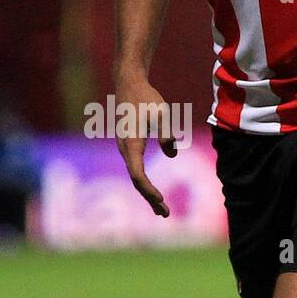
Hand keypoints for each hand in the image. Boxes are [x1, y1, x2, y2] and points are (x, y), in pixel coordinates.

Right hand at [113, 76, 177, 216]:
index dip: (149, 190)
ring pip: (135, 176)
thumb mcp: (162, 114)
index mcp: (131, 144)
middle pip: (136, 180)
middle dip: (150, 198)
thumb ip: (167, 134)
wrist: (128, 83)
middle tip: (165, 214)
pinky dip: (144, 183)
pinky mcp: (128, 146)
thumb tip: (171, 153)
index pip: (137, 174)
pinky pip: (135, 169)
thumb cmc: (146, 97)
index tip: (161, 199)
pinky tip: (153, 192)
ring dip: (147, 193)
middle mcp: (125, 149)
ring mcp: (125, 148)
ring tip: (161, 209)